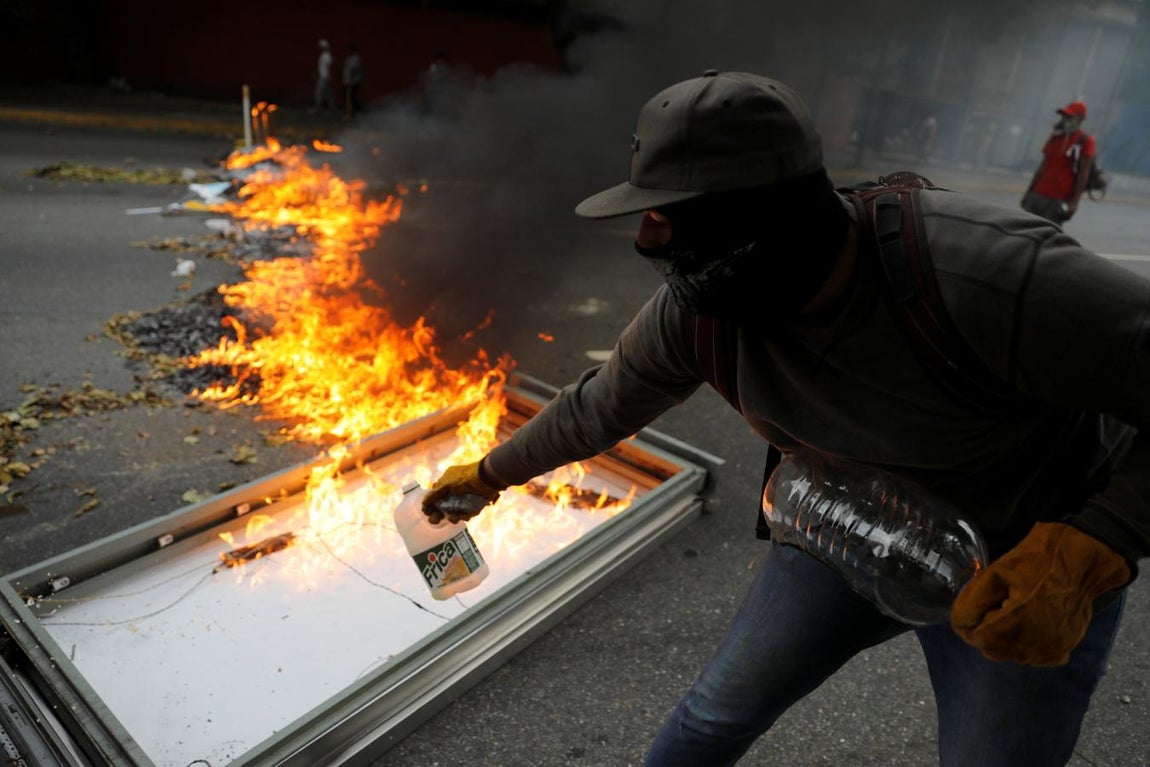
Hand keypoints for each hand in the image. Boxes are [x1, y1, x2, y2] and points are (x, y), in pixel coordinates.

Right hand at [422, 461, 503, 523]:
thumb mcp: (446, 485)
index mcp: (447, 482)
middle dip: (438, 514)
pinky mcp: (475, 504)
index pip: (436, 495)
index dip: (431, 504)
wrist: (487, 478)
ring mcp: (465, 498)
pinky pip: (467, 513)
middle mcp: (455, 490)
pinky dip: (465, 515)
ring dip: (452, 517)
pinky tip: (464, 516)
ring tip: (453, 518)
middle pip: (444, 506)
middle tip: (434, 521)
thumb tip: (423, 503)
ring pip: (455, 511)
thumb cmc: (464, 478)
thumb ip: (434, 495)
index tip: (427, 512)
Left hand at [951, 522, 1129, 665]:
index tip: (974, 603)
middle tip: (994, 602)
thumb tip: (959, 622)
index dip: (967, 619)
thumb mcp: (996, 572)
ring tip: (1013, 609)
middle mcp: (1032, 646)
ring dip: (1002, 637)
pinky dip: (1022, 643)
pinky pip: (1029, 656)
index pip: (972, 636)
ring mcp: (1049, 652)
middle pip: (988, 648)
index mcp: (1014, 625)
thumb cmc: (1039, 562)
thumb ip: (972, 601)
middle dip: (983, 628)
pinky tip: (1028, 621)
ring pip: (1008, 654)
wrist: (1082, 563)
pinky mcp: (1061, 651)